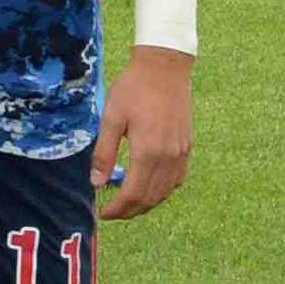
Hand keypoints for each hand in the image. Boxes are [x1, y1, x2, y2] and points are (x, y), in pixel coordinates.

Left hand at [98, 49, 192, 218]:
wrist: (164, 68)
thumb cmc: (133, 89)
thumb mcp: (111, 119)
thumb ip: (104, 153)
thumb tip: (96, 183)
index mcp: (148, 151)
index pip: (133, 193)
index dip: (118, 209)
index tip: (104, 214)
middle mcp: (169, 157)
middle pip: (151, 197)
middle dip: (131, 211)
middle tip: (113, 213)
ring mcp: (182, 153)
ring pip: (166, 191)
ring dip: (147, 203)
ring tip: (128, 204)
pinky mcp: (188, 146)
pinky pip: (178, 179)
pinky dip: (163, 190)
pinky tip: (150, 187)